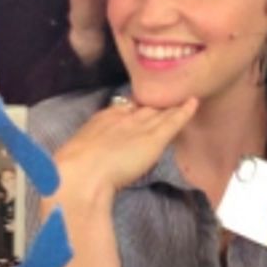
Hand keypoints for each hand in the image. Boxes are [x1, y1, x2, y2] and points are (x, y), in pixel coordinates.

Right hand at [57, 96, 197, 199]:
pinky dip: (184, 111)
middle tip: (168, 93)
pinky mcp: (154, 139)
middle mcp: (123, 117)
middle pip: (144, 106)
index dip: (134, 107)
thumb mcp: (78, 152)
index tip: (141, 105)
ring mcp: (140, 126)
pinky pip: (173, 122)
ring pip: (160, 112)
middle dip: (155, 101)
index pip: (124, 107)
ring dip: (172, 104)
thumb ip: (88, 152)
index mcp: (103, 118)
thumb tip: (85, 158)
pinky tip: (194, 103)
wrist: (81, 173)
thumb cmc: (73, 169)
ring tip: (184, 94)